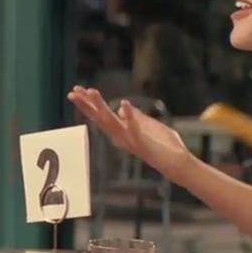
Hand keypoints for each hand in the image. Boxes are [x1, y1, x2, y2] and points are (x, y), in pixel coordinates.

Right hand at [66, 86, 189, 171]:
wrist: (178, 163)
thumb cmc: (165, 145)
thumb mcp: (148, 125)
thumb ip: (135, 116)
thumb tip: (121, 107)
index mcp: (123, 132)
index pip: (102, 115)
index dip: (89, 103)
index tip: (78, 89)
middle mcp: (122, 137)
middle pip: (100, 119)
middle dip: (86, 105)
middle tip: (73, 92)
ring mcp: (131, 141)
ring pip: (111, 123)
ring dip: (101, 107)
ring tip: (91, 92)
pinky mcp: (143, 144)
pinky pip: (133, 130)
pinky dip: (129, 117)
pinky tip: (124, 104)